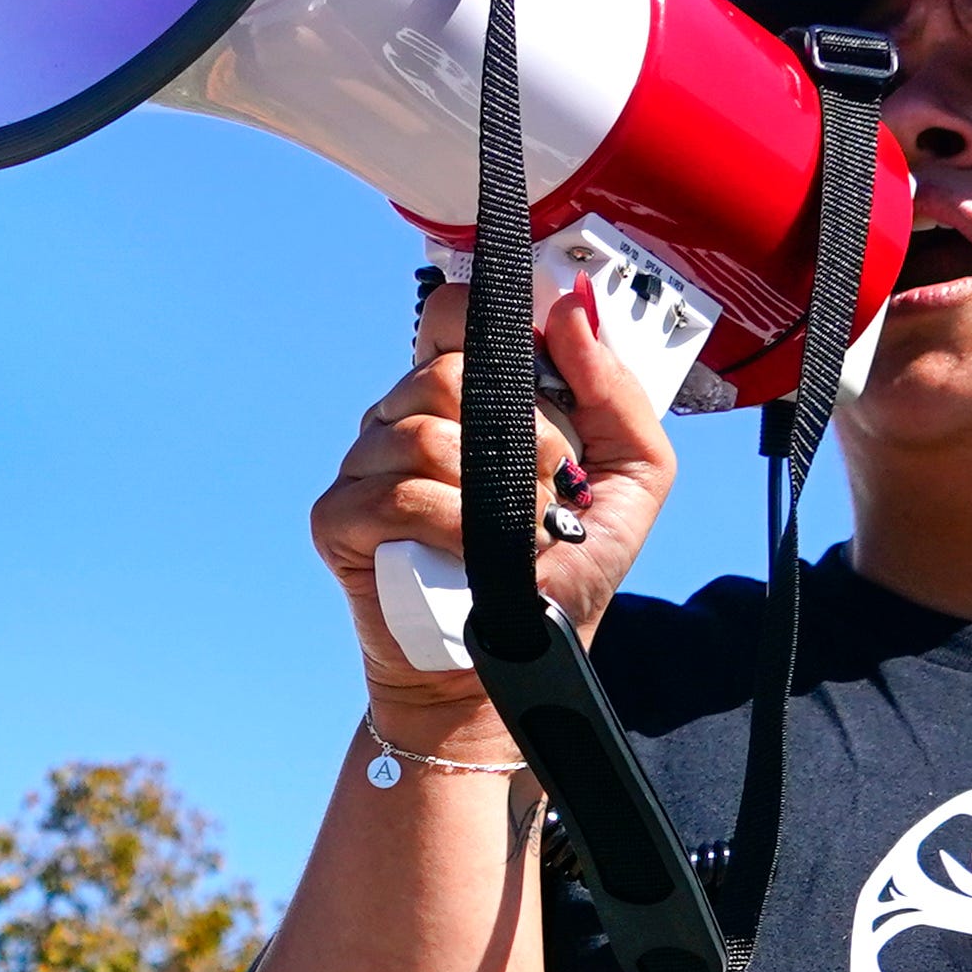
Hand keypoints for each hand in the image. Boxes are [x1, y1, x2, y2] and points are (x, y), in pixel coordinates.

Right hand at [309, 273, 685, 750]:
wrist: (519, 662)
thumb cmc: (565, 572)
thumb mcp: (630, 474)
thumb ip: (614, 388)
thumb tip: (571, 309)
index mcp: (464, 397)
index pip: (449, 315)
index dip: (484, 325)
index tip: (533, 371)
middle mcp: (406, 421)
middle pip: (443, 373)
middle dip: (516, 434)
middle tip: (544, 487)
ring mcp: (366, 470)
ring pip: (422, 435)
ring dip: (489, 496)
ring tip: (512, 537)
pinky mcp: (340, 522)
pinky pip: (397, 497)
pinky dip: (450, 529)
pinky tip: (468, 560)